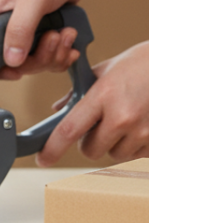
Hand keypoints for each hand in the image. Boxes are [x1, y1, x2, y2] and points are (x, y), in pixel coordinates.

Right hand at [0, 0, 91, 78]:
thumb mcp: (33, 0)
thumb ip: (20, 31)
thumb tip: (11, 61)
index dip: (3, 65)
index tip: (23, 69)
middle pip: (11, 60)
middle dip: (39, 56)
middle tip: (55, 38)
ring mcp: (18, 28)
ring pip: (31, 60)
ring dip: (54, 53)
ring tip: (67, 34)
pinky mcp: (35, 31)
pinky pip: (45, 54)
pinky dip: (60, 52)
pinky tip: (70, 38)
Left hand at [36, 42, 148, 166]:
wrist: (179, 63)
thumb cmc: (141, 63)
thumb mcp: (105, 70)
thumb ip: (79, 91)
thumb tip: (58, 109)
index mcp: (102, 96)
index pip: (69, 130)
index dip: (52, 149)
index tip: (43, 159)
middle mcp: (122, 116)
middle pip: (90, 150)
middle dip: (88, 142)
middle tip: (97, 126)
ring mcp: (143, 130)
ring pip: (115, 155)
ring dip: (113, 145)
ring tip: (123, 121)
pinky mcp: (159, 139)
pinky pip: (137, 156)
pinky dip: (134, 146)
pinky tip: (139, 126)